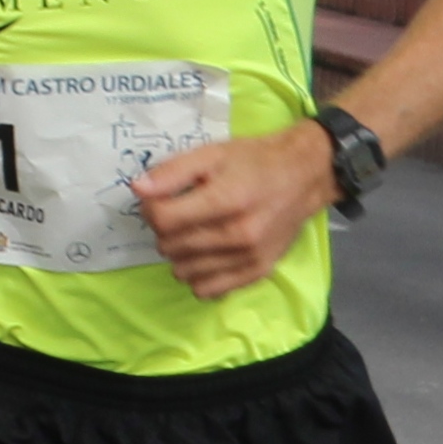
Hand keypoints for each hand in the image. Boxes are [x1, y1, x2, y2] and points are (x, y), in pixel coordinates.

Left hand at [129, 123, 338, 300]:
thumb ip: (172, 171)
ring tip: (194, 232)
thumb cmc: (254, 160)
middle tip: (179, 213)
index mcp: (226, 199)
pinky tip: (205, 254)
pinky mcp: (257, 272)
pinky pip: (207, 289)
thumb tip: (137, 189)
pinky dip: (197, 275)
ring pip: (184, 271)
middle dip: (164, 230)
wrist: (305, 175)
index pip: (164, 220)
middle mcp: (239, 234)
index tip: (159, 200)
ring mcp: (249, 258)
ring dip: (178, 253)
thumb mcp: (212, 154)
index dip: (151, 209)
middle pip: (171, 247)